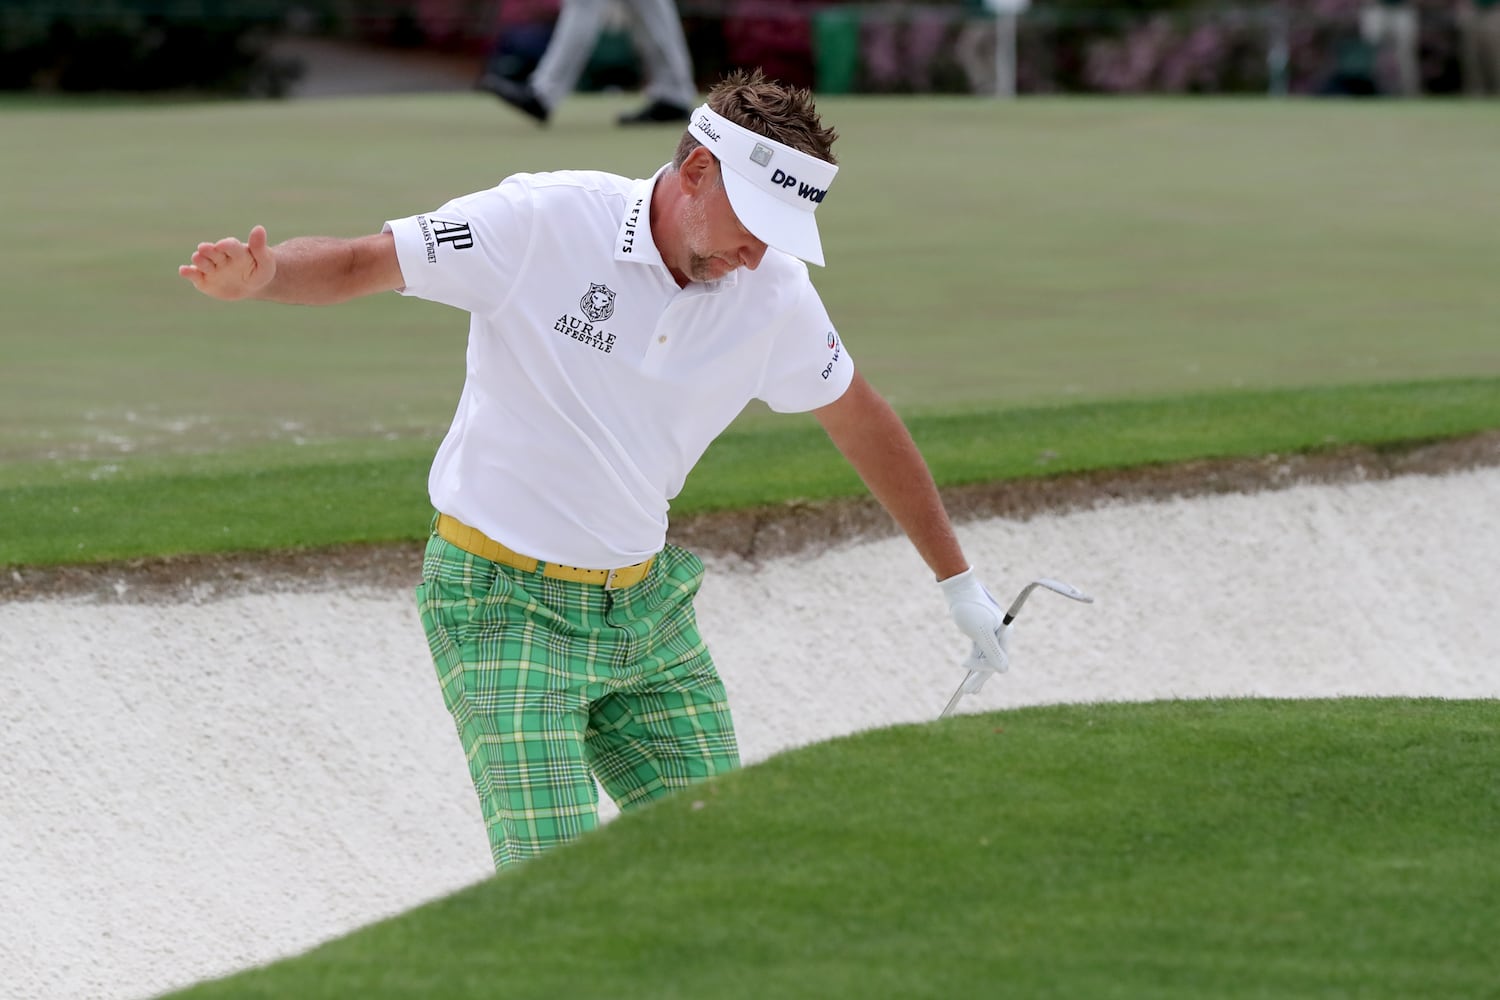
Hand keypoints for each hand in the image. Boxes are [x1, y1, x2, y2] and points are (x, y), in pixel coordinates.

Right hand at [179, 225, 275, 299]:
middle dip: (208, 250)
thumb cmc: (260, 272)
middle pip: (212, 252)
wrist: (251, 286)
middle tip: (204, 248)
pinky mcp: (203, 280)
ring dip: (199, 260)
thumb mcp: (265, 263)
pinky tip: (184, 270)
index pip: (230, 246)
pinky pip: (195, 276)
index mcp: (236, 250)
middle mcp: (220, 256)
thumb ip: (260, 248)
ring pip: (202, 262)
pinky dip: (188, 273)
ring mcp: (211, 268)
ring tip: (197, 258)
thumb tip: (259, 228)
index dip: (226, 245)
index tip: (222, 245)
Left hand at [938, 568, 1011, 688]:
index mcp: (1005, 634)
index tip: (964, 664)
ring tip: (970, 690)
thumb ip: (992, 651)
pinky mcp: (980, 631)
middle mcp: (1001, 635)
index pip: (997, 660)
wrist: (959, 588)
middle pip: (992, 662)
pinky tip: (968, 670)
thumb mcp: (980, 631)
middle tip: (969, 693)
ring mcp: (991, 634)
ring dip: (976, 673)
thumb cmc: (970, 607)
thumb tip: (1004, 671)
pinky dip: (973, 661)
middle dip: (980, 677)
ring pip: (985, 658)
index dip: (983, 667)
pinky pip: (979, 650)